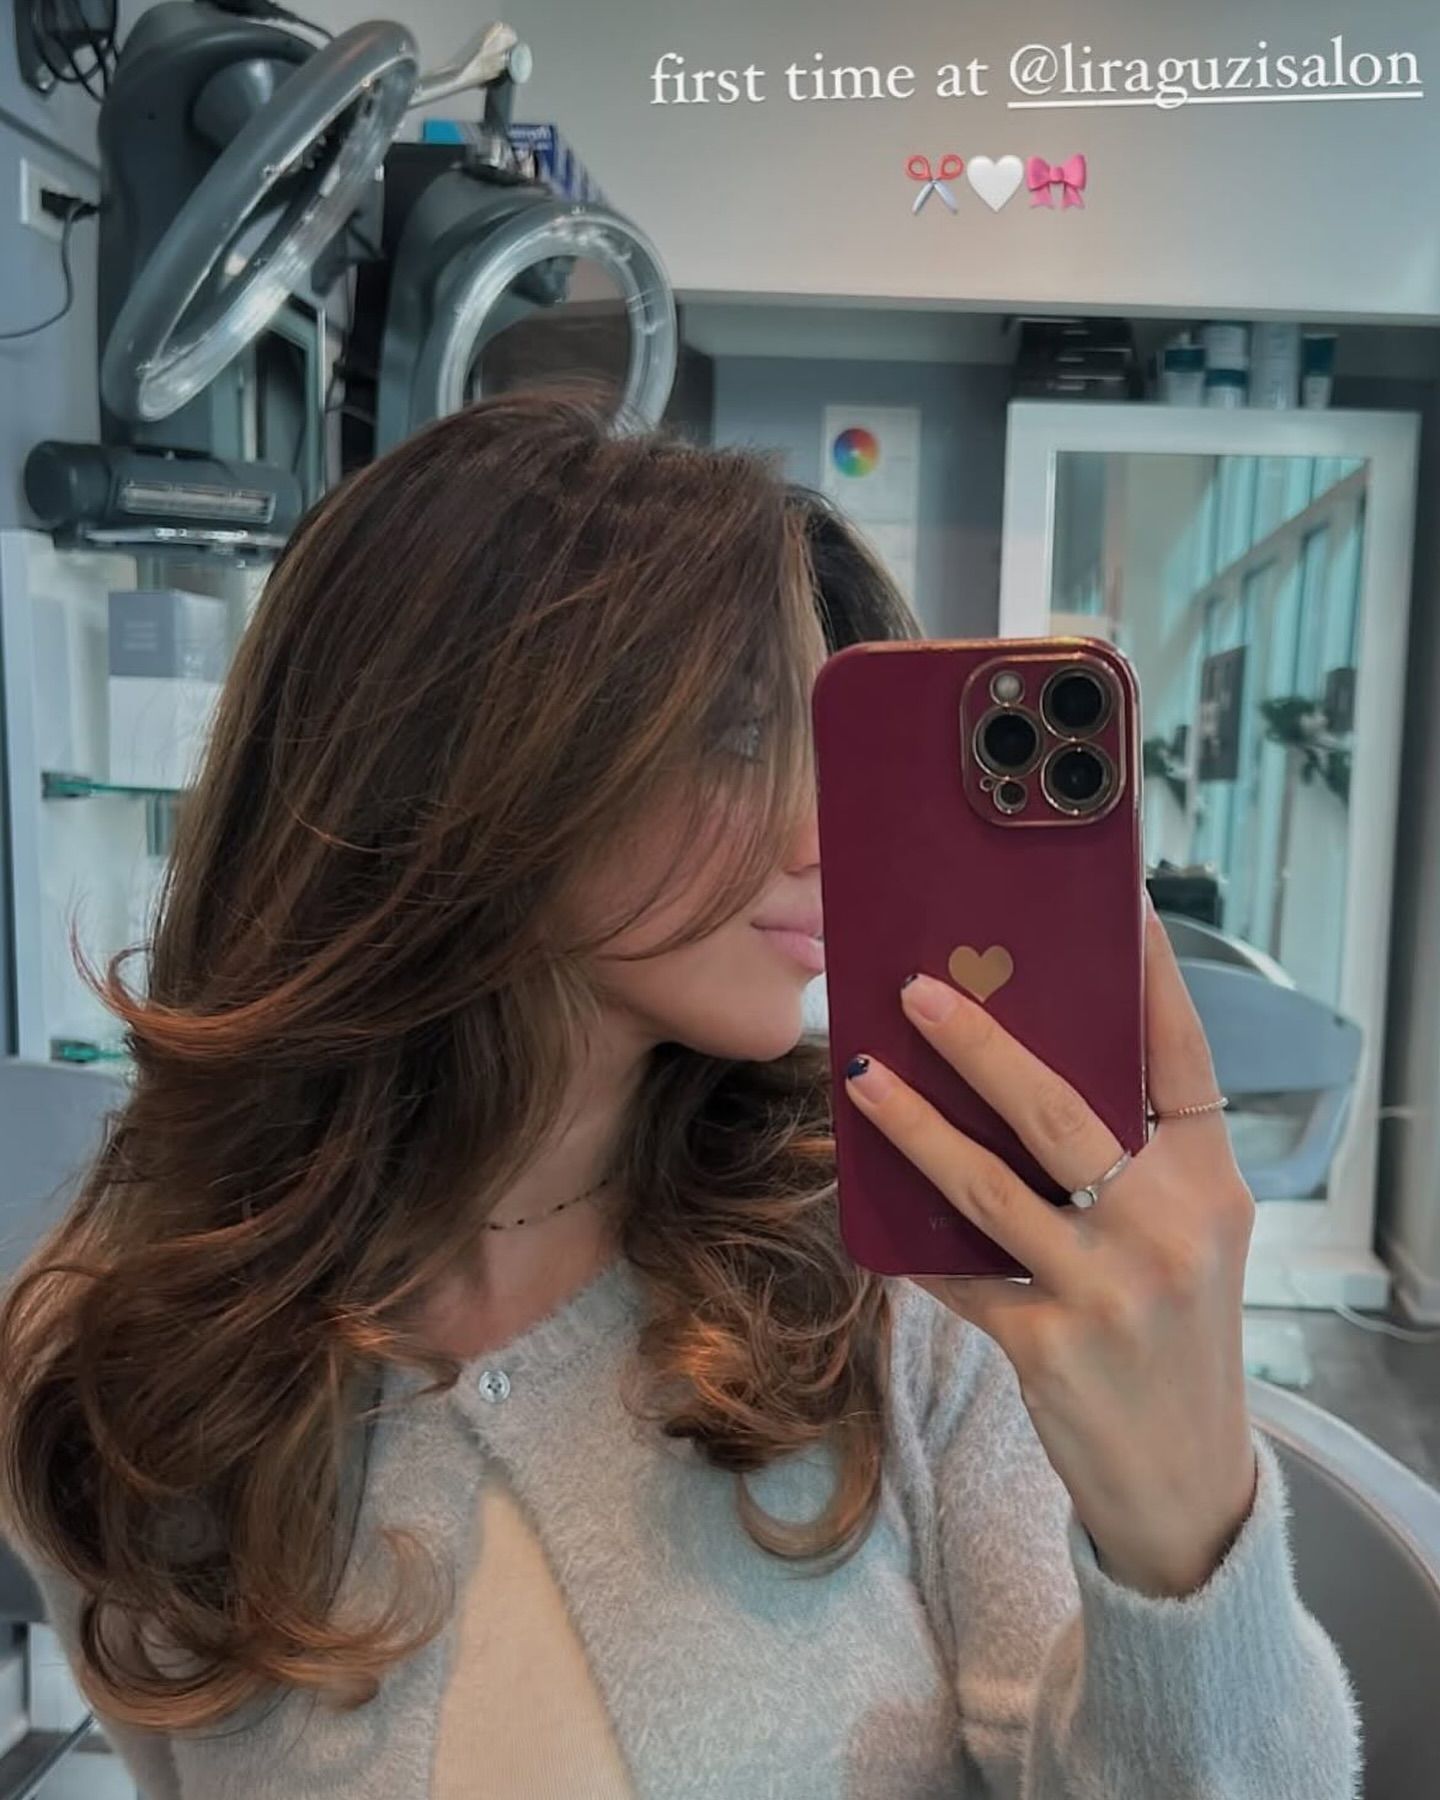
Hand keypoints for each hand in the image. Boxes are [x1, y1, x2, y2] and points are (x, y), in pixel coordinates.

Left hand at [843, 901, 1258, 1598]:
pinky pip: (961, 1270)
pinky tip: (873, 1200)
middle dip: (981, 1043)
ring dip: (915, 1124)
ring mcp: (1109, 1289)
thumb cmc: (1174, 1332)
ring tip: (861, 1074)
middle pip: (1062, 1109)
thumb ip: (1133, 1160)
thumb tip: (1019, 1069)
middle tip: (916, 987)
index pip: (1184, 1058)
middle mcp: (1170, 1227)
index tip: (1119, 906)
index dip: (1152, 978)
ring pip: (990, 1185)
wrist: (1185, 1479)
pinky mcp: (1051, 1344)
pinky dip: (915, 1237)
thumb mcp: (1185, 1237)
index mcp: (1211, 1183)